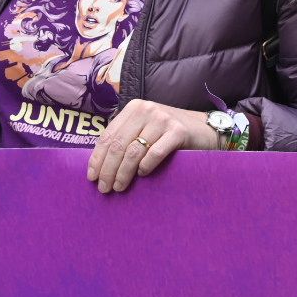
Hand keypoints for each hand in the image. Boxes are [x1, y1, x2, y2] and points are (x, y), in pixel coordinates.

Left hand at [87, 100, 221, 193]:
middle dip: (108, 170)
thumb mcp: (144, 128)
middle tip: (105, 188)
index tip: (92, 177)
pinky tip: (142, 175)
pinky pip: (155, 153)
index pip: (108, 136)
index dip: (97, 159)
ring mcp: (163, 119)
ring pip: (134, 151)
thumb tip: (100, 164)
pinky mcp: (178, 131)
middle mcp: (146, 110)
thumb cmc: (169, 134)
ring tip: (119, 187)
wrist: (204, 130)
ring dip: (123, 173)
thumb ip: (126, 137)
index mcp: (134, 108)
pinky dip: (145, 167)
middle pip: (118, 145)